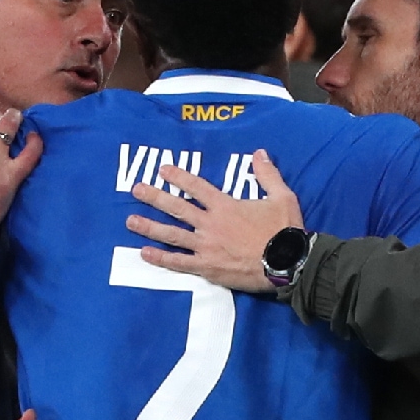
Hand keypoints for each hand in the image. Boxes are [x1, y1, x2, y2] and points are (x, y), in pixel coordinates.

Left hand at [125, 148, 302, 292]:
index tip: (162, 169)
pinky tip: (144, 254)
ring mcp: (206, 246)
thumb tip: (260, 153)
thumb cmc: (286, 230)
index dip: (178, 176)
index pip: (196, 186)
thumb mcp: (282, 196)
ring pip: (171, 234)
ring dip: (149, 227)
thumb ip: (267, 174)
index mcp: (226, 206)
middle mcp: (211, 224)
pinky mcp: (207, 267)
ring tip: (130, 221)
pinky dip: (161, 258)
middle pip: (176, 207)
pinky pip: (179, 262)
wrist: (288, 263)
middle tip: (135, 189)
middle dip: (154, 197)